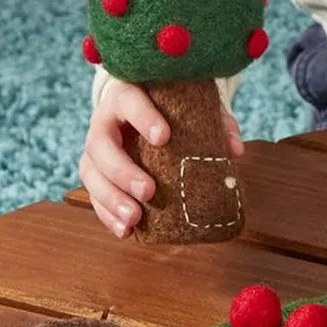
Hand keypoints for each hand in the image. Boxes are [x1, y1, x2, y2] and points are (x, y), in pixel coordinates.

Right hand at [79, 81, 243, 237]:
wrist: (140, 107)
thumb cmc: (169, 107)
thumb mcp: (194, 106)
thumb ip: (216, 122)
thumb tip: (235, 150)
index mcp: (127, 95)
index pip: (129, 101)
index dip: (143, 118)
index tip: (164, 137)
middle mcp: (104, 121)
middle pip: (101, 144)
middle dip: (122, 170)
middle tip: (148, 191)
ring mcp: (96, 149)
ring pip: (91, 173)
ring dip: (111, 198)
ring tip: (135, 218)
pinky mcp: (95, 172)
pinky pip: (93, 194)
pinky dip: (108, 214)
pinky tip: (126, 230)